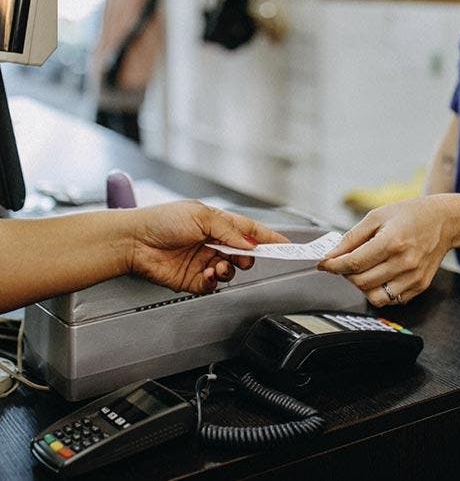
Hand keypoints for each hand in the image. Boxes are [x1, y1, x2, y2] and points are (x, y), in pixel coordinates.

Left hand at [129, 200, 288, 293]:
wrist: (134, 241)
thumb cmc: (161, 220)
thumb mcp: (201, 216)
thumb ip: (228, 230)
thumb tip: (247, 242)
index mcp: (217, 224)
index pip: (249, 231)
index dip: (267, 237)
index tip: (284, 245)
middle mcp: (213, 242)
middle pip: (243, 254)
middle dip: (247, 256)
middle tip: (243, 256)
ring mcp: (204, 261)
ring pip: (231, 270)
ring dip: (229, 268)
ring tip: (219, 265)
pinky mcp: (194, 279)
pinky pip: (213, 284)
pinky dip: (214, 280)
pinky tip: (207, 273)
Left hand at [318, 196, 451, 306]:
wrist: (443, 221)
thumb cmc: (410, 215)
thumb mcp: (377, 217)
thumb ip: (352, 238)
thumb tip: (331, 255)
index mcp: (392, 241)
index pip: (354, 263)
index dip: (334, 265)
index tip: (324, 264)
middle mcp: (404, 262)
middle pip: (362, 282)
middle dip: (346, 274)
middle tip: (345, 263)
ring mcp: (414, 277)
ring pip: (375, 297)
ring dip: (362, 286)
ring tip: (364, 271)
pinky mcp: (419, 286)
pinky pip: (391, 300)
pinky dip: (380, 291)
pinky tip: (380, 275)